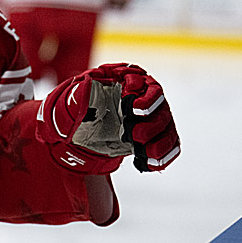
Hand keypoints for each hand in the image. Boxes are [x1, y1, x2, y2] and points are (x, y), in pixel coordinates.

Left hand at [38, 62, 179, 173]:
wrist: (80, 131)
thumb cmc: (78, 108)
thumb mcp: (72, 100)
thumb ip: (79, 94)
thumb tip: (88, 86)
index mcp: (124, 80)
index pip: (142, 80)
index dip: (142, 94)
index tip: (129, 107)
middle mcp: (144, 95)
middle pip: (160, 104)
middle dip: (151, 121)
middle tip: (134, 134)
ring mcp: (152, 116)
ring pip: (167, 127)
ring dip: (158, 141)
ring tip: (140, 150)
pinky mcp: (155, 136)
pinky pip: (169, 146)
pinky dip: (162, 156)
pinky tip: (144, 162)